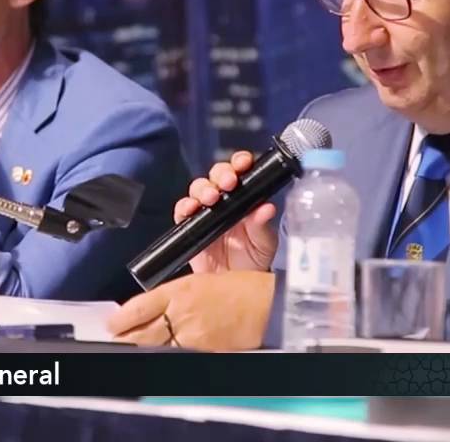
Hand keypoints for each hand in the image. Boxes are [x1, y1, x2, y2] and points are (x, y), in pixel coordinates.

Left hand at [107, 270, 275, 350]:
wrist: (266, 303)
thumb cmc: (240, 288)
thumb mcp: (201, 282)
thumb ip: (175, 297)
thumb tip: (154, 311)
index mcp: (180, 289)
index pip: (138, 307)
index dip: (120, 319)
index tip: (111, 323)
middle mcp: (181, 312)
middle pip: (142, 331)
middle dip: (125, 338)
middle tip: (115, 340)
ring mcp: (192, 335)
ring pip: (156, 347)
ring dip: (143, 348)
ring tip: (131, 350)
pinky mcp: (204, 351)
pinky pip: (178, 357)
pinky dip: (167, 357)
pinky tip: (161, 356)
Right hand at [175, 151, 277, 272]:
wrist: (236, 287)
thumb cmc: (254, 259)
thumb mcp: (264, 242)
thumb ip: (263, 225)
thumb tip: (267, 208)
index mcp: (245, 197)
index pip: (241, 170)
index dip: (239, 162)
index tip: (243, 163)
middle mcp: (225, 200)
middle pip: (217, 175)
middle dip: (221, 174)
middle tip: (228, 183)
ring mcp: (206, 212)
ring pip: (198, 188)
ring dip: (203, 189)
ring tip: (210, 198)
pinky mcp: (190, 227)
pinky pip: (182, 211)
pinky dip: (184, 207)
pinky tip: (191, 210)